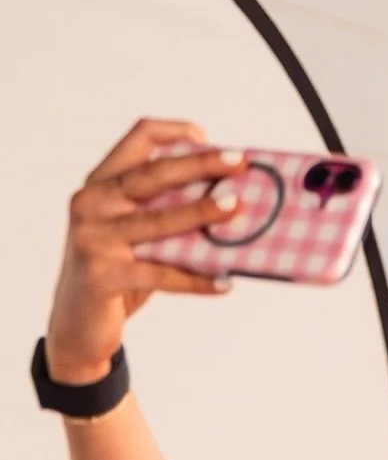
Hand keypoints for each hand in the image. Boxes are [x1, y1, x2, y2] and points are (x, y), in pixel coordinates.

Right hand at [47, 119, 246, 381]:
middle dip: (200, 165)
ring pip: (159, 221)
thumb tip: (225, 203)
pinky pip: (161, 274)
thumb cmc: (116, 277)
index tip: (209, 138)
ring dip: (203, 212)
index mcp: (100, 184)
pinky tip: (225, 282)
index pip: (136, 140)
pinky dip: (197, 279)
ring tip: (237, 209)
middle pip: (154, 173)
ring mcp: (93, 238)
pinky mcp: (102, 275)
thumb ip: (164, 216)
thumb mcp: (134, 238)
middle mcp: (92, 203)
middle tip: (239, 162)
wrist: (77, 327)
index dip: (174, 132)